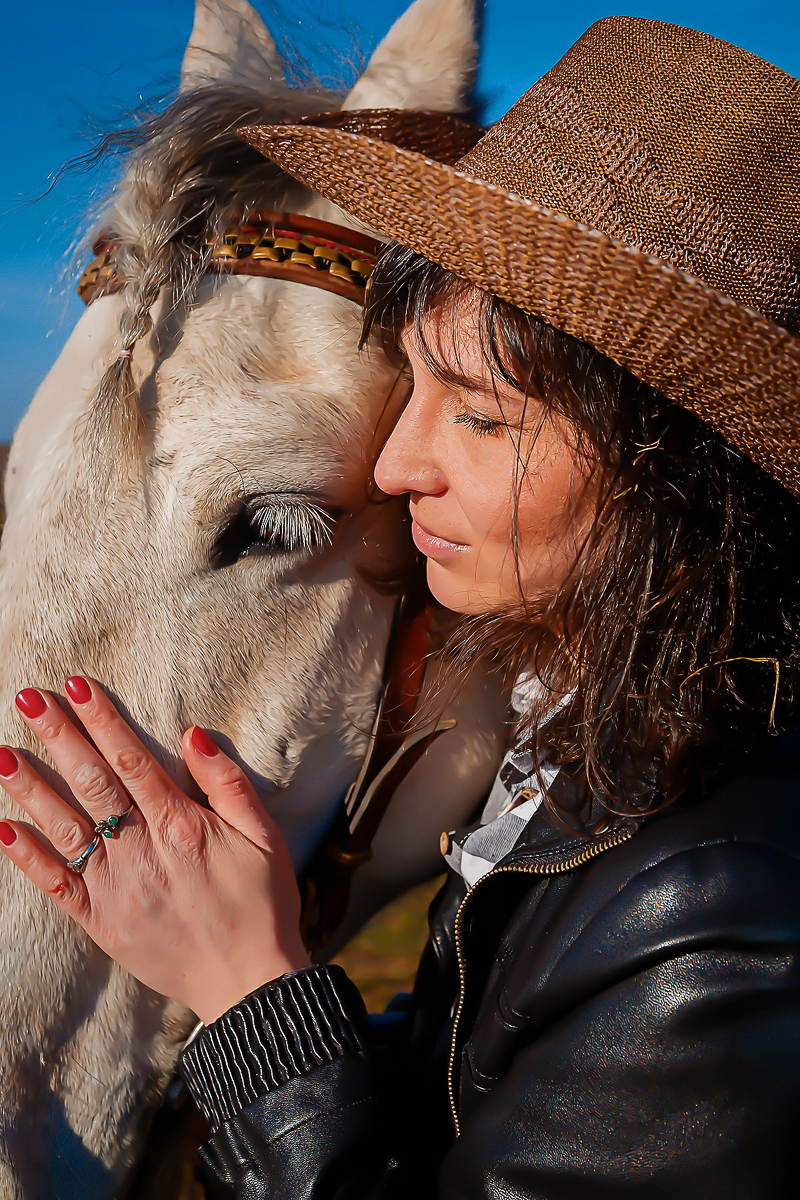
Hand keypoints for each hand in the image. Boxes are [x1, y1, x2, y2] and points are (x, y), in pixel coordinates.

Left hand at [0, 678, 310, 1023]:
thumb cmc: (263, 903)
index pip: (132, 760)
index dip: (102, 720)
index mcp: (181, 825)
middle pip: (92, 783)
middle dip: (60, 737)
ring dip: (31, 790)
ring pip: (66, 828)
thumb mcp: (264, 836)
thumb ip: (228, 784)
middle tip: (28, 700)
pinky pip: (58, 886)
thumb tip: (192, 734)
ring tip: (2, 755)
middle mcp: (142, 851)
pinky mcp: (101, 922)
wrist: (249, 982)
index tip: (76, 686)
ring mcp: (116, 887)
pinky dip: (29, 858)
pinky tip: (4, 828)